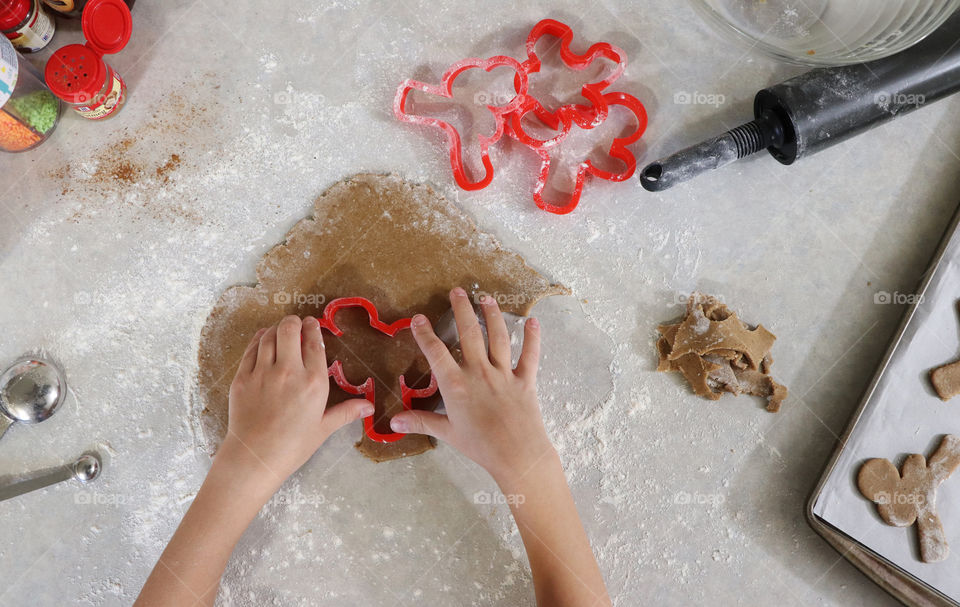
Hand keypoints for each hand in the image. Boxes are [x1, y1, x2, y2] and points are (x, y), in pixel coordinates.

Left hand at [223, 315, 374, 483]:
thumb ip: (346, 412)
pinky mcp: (242, 378)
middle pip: (289, 329)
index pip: (314, 343)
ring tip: (281, 331)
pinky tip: (263, 339)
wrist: (255, 458)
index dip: (313, 328)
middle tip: (296, 324)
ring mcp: (262, 372)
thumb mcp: (323, 428)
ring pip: (269, 336)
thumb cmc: (292, 446)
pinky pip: (250, 349)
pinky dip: (258, 340)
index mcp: (313, 382)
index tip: (313, 324)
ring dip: (276, 329)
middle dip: (294, 322)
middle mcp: (288, 371)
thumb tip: (369, 407)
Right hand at [389, 288, 554, 484]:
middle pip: (469, 334)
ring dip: (492, 315)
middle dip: (461, 310)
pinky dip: (533, 337)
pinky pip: (530, 355)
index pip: (436, 353)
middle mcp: (479, 372)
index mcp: (456, 385)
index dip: (425, 334)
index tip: (418, 318)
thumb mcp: (448, 433)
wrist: (517, 455)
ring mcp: (504, 374)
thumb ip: (421, 422)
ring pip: (498, 337)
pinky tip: (533, 321)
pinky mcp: (525, 380)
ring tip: (486, 298)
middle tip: (457, 291)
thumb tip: (394, 422)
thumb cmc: (481, 446)